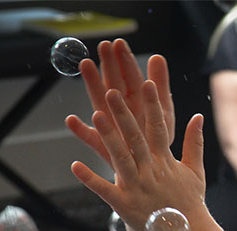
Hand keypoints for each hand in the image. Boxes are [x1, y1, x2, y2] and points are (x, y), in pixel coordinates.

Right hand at [65, 39, 174, 165]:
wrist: (155, 180)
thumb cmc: (159, 144)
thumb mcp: (164, 114)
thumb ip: (160, 89)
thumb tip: (158, 57)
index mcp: (139, 107)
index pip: (132, 80)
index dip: (126, 62)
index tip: (119, 43)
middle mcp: (123, 116)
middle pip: (115, 88)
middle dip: (109, 66)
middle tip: (103, 46)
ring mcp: (113, 132)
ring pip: (102, 108)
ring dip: (94, 87)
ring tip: (86, 66)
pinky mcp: (107, 153)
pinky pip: (93, 143)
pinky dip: (83, 133)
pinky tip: (72, 121)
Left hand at [70, 82, 204, 230]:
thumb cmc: (190, 202)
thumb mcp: (195, 171)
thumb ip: (194, 143)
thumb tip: (198, 116)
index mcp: (166, 162)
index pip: (159, 128)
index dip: (153, 105)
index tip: (148, 82)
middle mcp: (151, 172)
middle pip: (136, 138)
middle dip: (124, 115)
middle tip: (112, 91)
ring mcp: (137, 188)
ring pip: (121, 158)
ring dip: (109, 137)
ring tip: (97, 115)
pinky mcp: (124, 205)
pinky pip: (105, 190)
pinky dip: (90, 179)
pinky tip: (75, 165)